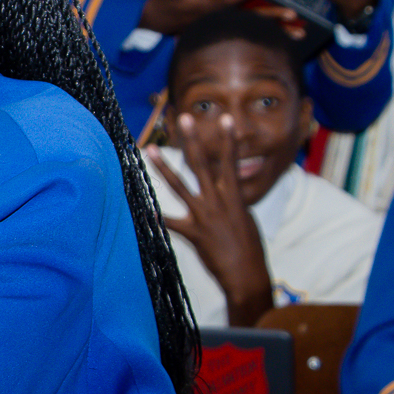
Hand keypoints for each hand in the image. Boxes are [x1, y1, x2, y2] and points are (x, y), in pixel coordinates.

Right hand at [137, 0, 283, 37]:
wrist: (160, 21)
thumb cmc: (167, 1)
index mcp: (210, 7)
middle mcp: (223, 18)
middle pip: (252, 17)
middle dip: (273, 17)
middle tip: (294, 16)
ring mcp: (228, 25)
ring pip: (258, 28)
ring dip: (280, 31)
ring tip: (301, 34)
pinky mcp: (230, 28)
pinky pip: (255, 32)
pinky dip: (273, 35)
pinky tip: (290, 36)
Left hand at [150, 117, 272, 326]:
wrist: (247, 275)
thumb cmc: (249, 248)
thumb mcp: (244, 218)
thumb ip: (230, 202)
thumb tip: (223, 192)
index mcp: (234, 197)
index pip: (231, 162)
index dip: (228, 139)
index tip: (226, 118)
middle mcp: (218, 202)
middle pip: (202, 164)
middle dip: (193, 140)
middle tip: (183, 118)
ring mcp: (204, 216)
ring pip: (179, 186)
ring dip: (163, 167)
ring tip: (150, 150)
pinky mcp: (193, 234)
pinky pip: (170, 223)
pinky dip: (158, 217)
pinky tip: (144, 211)